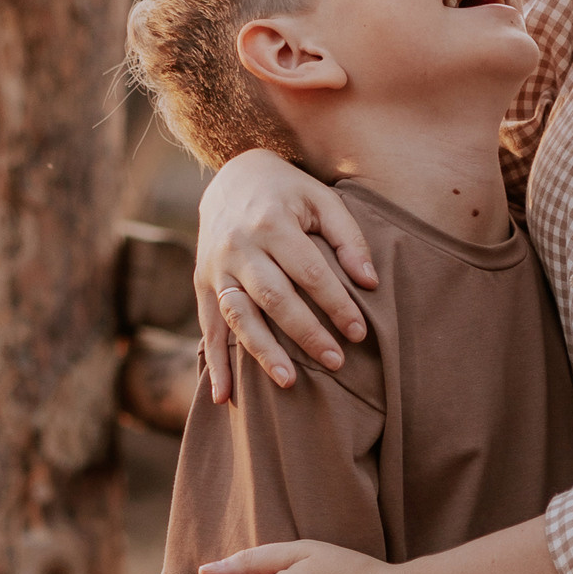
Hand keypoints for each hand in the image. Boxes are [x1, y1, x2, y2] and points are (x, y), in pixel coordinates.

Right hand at [194, 148, 376, 400]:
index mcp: (271, 222)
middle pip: (275, 297)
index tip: (358, 333)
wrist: (232, 176)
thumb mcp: (322, 200)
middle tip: (337, 363)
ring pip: (239, 316)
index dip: (336, 304)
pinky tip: (226, 397)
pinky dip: (215, 364)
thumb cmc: (289, 193)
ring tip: (289, 382)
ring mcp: (216, 267)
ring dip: (262, 352)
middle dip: (307, 333)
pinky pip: (208, 327)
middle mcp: (238, 246)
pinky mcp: (202, 283)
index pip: (310, 272)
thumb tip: (369, 283)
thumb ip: (348, 238)